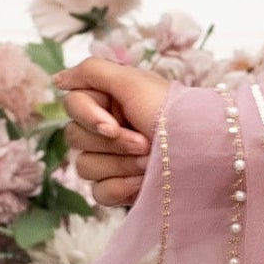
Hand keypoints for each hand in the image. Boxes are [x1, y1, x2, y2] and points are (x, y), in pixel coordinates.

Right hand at [59, 59, 171, 209]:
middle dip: (113, 143)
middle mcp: (108, 129)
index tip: (115, 125)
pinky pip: (98, 192)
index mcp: (110, 101)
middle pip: (75, 138)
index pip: (72, 106)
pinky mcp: (120, 188)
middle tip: (145, 143)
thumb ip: (92, 71)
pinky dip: (120, 188)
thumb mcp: (134, 81)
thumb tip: (57, 80)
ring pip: (85, 166)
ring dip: (120, 165)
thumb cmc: (175, 114)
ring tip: (150, 162)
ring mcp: (112, 160)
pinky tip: (142, 183)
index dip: (90, 117)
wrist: (206, 155)